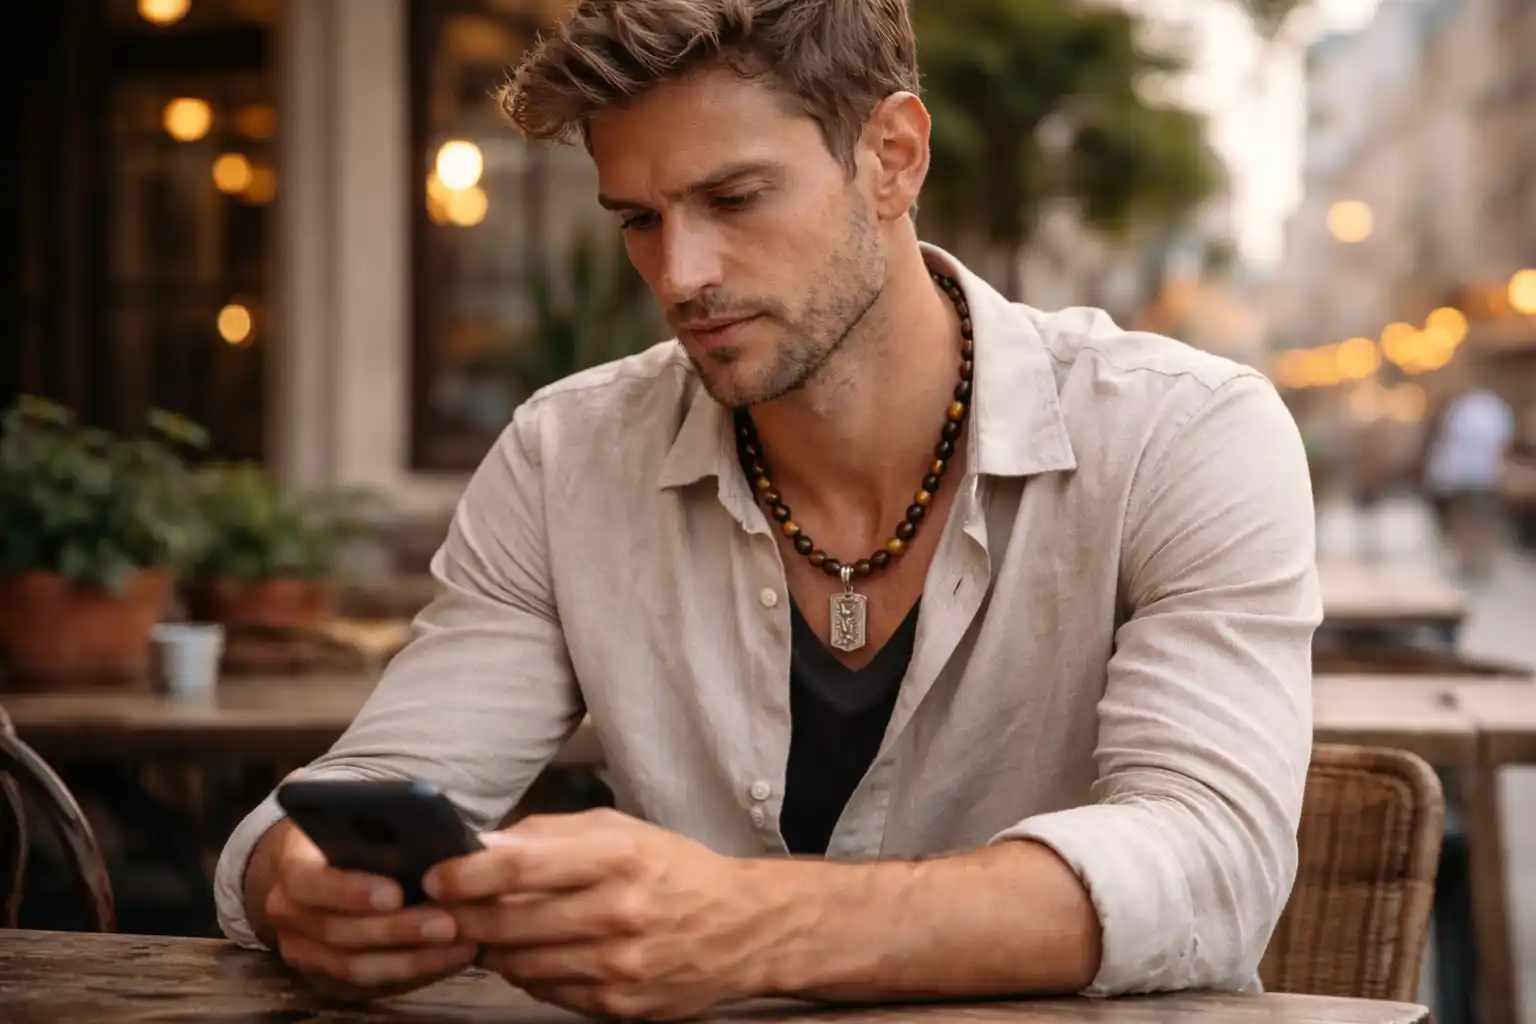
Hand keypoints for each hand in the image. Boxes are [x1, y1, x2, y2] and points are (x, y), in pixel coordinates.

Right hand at [262, 821, 479, 999]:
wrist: (314, 869)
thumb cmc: (349, 837)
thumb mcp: (357, 818)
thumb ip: (381, 827)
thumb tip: (432, 837)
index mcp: (291, 867)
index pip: (309, 882)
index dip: (350, 891)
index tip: (395, 893)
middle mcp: (289, 915)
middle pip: (338, 932)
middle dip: (397, 931)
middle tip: (447, 924)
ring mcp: (303, 952)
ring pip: (355, 967)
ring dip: (412, 960)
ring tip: (459, 945)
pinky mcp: (325, 979)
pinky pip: (370, 986)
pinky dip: (414, 974)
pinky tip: (450, 958)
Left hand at [425, 809, 781, 1019]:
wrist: (742, 928)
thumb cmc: (673, 869)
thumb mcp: (621, 831)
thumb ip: (550, 834)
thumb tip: (482, 844)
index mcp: (619, 857)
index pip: (520, 867)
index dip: (465, 874)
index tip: (436, 876)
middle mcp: (619, 912)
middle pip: (509, 921)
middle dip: (464, 916)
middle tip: (446, 909)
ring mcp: (619, 965)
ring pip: (519, 963)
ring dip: (491, 948)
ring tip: (487, 931)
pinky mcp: (619, 1004)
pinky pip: (546, 991)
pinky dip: (527, 973)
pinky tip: (531, 954)